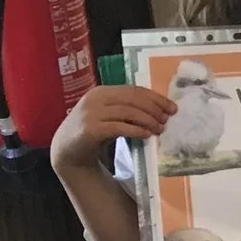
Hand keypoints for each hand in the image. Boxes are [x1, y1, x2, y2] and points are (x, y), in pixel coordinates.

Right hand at [52, 84, 173, 172]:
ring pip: (128, 112)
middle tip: (167, 119)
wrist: (68, 149)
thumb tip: (161, 110)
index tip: (172, 108)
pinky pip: (119, 127)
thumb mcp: (111, 115)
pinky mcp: (90, 129)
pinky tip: (147, 135)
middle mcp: (95, 99)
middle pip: (133, 99)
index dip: (156, 98)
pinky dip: (136, 130)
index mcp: (102, 91)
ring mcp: (91, 113)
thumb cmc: (95, 131)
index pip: (134, 90)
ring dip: (148, 120)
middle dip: (154, 109)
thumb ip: (128, 109)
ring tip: (159, 129)